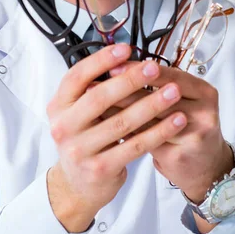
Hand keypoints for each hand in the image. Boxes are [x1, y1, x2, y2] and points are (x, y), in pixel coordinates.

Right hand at [46, 44, 187, 232]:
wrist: (78, 185)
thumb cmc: (85, 138)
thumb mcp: (78, 112)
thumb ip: (93, 88)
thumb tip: (126, 56)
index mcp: (58, 106)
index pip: (77, 76)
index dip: (101, 60)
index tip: (126, 48)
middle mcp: (64, 127)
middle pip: (99, 98)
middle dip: (130, 80)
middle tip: (154, 68)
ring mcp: (80, 150)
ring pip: (121, 123)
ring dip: (151, 105)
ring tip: (174, 92)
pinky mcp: (100, 169)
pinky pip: (135, 146)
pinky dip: (158, 131)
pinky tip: (176, 120)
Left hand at [109, 63, 233, 203]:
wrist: (205, 168)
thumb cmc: (187, 130)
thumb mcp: (180, 103)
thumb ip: (154, 87)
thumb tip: (114, 70)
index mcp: (204, 91)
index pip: (168, 74)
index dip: (139, 70)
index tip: (112, 66)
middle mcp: (205, 110)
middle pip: (159, 95)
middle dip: (125, 89)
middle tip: (96, 85)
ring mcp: (197, 133)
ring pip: (152, 118)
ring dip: (121, 110)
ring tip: (96, 105)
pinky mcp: (182, 154)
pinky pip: (149, 140)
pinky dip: (127, 132)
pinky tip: (108, 128)